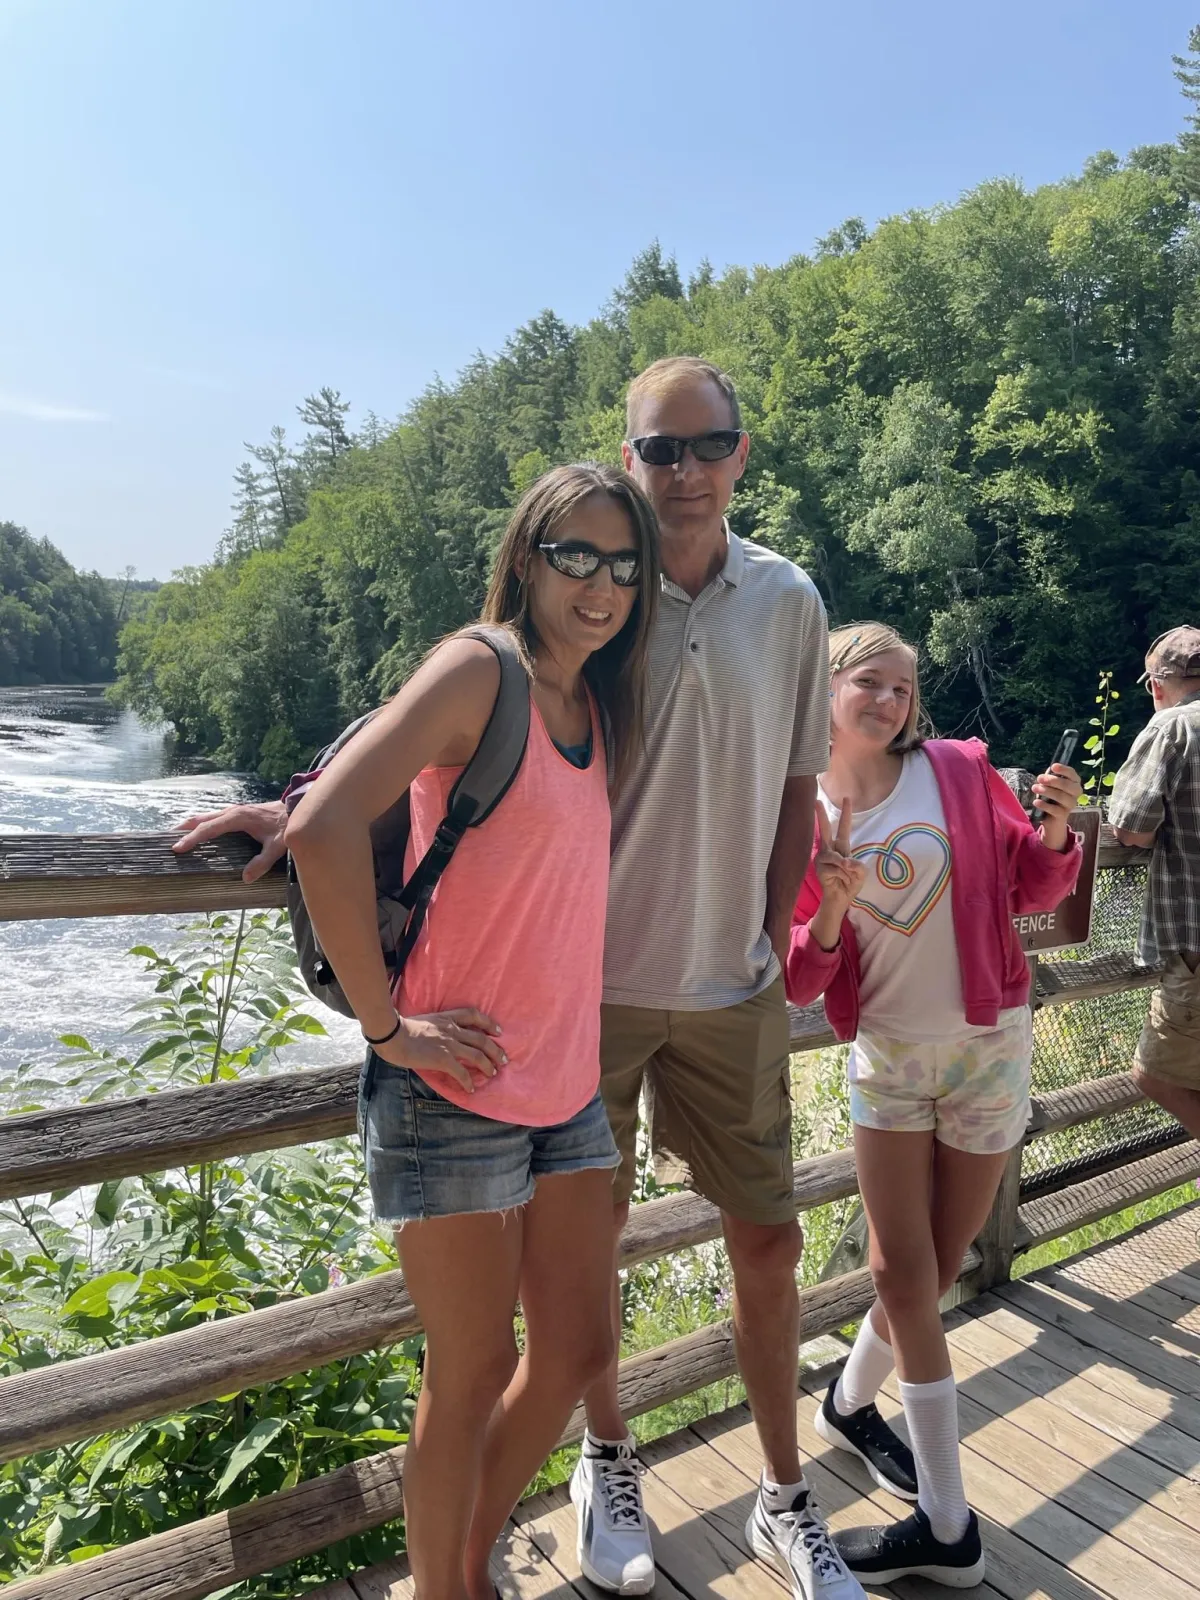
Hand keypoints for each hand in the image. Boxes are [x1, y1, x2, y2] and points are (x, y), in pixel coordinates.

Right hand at [172, 802, 288, 882]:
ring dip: (191, 825)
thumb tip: (245, 879)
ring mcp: (234, 811)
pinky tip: (199, 832)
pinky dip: (202, 824)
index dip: (192, 838)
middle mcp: (232, 812)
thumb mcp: (276, 847)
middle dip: (183, 829)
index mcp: (237, 818)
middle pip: (201, 819)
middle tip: (167, 840)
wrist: (296, 809)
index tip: (177, 848)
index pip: (208, 828)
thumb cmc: (286, 827)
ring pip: (206, 816)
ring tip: (176, 836)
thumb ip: (262, 862)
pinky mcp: (237, 813)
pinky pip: (214, 818)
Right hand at [374, 1007, 506, 1094]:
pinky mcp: (443, 1058)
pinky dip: (468, 1081)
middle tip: (504, 1059)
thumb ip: (436, 1026)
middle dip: (495, 1050)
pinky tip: (470, 1088)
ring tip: (493, 1073)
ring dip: (488, 1065)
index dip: (489, 1023)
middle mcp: (452, 1030)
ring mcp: (449, 1044)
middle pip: (481, 1038)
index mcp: (446, 1018)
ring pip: (477, 1055)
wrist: (393, 1035)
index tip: (498, 1031)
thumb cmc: (402, 1028)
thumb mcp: (424, 1020)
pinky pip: (461, 1072)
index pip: (473, 1015)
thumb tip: (438, 1036)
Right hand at [814, 799, 864, 917]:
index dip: (846, 813)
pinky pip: (834, 868)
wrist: (841, 898)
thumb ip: (856, 864)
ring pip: (834, 856)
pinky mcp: (819, 868)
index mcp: (842, 847)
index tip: (847, 798)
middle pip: (824, 830)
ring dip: (844, 868)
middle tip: (816, 801)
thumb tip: (844, 862)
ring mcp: (822, 858)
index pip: (844, 827)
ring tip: (846, 875)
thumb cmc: (851, 883)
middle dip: (820, 816)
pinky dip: (841, 875)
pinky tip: (839, 880)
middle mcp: (830, 850)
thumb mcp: (861, 872)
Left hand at [1030, 763, 1082, 849]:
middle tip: (1039, 778)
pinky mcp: (1064, 815)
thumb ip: (1050, 779)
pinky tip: (1036, 802)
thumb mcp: (1051, 786)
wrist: (1052, 818)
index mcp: (1074, 782)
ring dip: (1047, 791)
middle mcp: (1076, 793)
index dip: (1063, 769)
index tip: (1053, 766)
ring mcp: (1071, 804)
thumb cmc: (1052, 797)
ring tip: (1034, 788)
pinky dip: (1044, 805)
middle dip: (1052, 780)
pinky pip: (1054, 809)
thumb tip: (1044, 775)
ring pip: (1061, 796)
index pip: (1072, 774)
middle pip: (1066, 785)